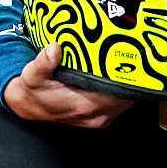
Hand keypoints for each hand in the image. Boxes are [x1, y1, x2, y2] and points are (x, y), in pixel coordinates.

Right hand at [2, 42, 134, 126]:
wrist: (28, 107)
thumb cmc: (34, 90)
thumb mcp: (32, 74)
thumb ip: (44, 62)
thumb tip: (54, 49)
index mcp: (85, 104)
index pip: (119, 90)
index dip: (130, 74)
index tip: (135, 57)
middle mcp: (97, 115)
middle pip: (129, 95)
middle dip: (134, 76)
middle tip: (137, 54)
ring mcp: (101, 118)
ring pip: (127, 100)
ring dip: (131, 84)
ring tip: (134, 62)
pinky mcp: (101, 118)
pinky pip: (121, 103)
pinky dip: (124, 91)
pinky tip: (123, 75)